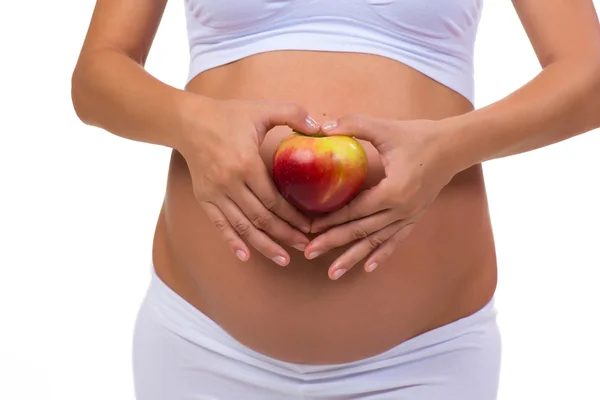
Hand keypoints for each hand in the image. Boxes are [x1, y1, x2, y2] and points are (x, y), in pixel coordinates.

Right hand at [177, 97, 320, 265]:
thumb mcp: (262, 108)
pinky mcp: (203, 198)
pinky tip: (246, 256)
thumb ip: (293, 113)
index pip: (274, 200)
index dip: (293, 217)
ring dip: (264, 245)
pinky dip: (232, 242)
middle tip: (305, 246)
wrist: (188, 122)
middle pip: (261, 218)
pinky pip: (219, 225)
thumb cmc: (228, 115)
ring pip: (243, 227)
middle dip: (285, 235)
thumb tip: (320, 127)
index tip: (310, 226)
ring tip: (284, 258)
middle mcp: (229, 183)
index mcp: (246, 164)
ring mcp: (215, 193)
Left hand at [305, 114, 456, 279]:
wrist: (454, 146)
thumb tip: (322, 127)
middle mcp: (402, 210)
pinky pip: (395, 240)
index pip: (355, 210)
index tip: (309, 227)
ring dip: (353, 258)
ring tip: (333, 274)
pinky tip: (367, 268)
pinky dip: (381, 254)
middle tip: (308, 252)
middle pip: (362, 231)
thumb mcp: (385, 128)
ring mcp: (409, 217)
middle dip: (333, 243)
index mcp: (394, 191)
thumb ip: (353, 125)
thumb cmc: (420, 136)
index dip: (330, 219)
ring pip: (376, 242)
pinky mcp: (414, 217)